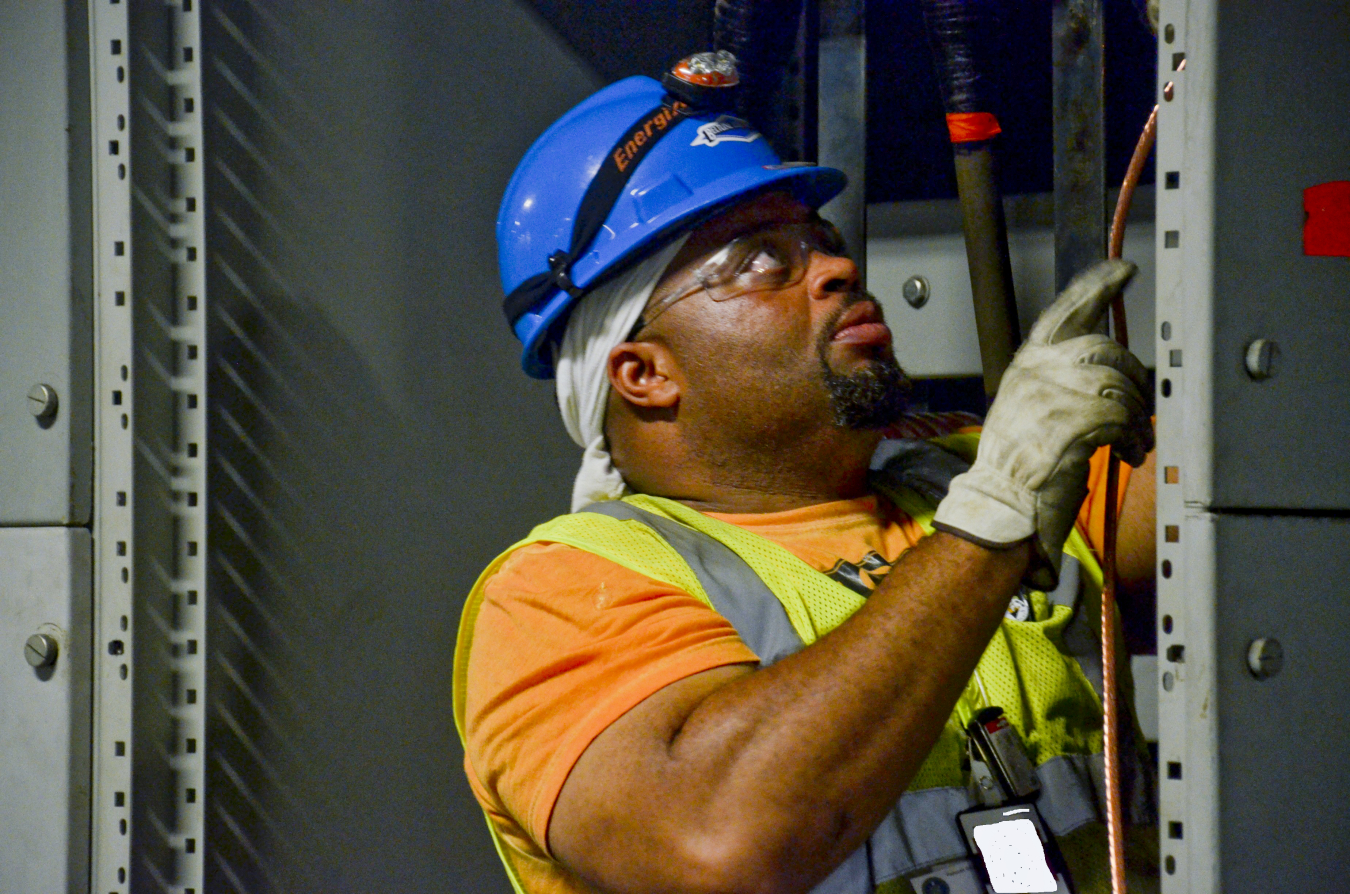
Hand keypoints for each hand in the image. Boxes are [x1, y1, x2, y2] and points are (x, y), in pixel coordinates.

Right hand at [932, 260, 1153, 588]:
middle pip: (1105, 348)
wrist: (1001, 503)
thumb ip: (1061, 380)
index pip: (1064, 310)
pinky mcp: (1072, 425)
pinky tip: (1127, 453)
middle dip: (1132, 377)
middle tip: (1137, 405)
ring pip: (1119, 384)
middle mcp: (1037, 372)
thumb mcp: (1031, 405)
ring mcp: (1053, 397)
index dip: (1097, 285)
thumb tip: (1108, 369)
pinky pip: (1123, 417)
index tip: (1122, 270)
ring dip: (1135, 416)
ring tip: (1130, 440)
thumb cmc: (1019, 462)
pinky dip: (1133, 438)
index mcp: (1027, 363)